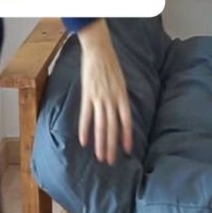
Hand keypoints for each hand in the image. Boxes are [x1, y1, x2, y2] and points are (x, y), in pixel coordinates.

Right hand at [76, 19, 132, 164]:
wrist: (99, 50)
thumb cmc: (112, 66)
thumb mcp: (122, 83)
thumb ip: (121, 99)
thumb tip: (121, 113)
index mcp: (123, 97)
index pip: (126, 121)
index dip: (126, 136)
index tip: (127, 150)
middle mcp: (112, 100)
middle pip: (113, 127)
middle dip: (112, 145)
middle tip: (111, 161)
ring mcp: (99, 98)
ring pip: (101, 125)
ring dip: (101, 142)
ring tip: (100, 156)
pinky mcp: (87, 95)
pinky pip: (86, 115)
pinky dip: (85, 129)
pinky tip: (84, 142)